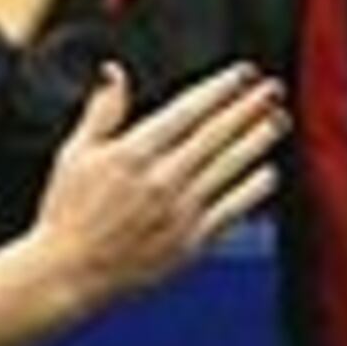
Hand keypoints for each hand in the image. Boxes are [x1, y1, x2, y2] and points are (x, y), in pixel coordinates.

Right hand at [31, 65, 285, 302]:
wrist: (69, 273)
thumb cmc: (68, 213)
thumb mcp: (74, 154)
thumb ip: (102, 112)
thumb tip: (115, 72)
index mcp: (132, 154)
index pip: (188, 110)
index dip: (220, 88)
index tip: (242, 74)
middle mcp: (161, 180)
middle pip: (217, 134)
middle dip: (249, 108)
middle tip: (273, 90)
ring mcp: (180, 212)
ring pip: (231, 167)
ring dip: (258, 140)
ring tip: (278, 121)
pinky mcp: (193, 242)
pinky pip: (233, 208)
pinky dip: (254, 188)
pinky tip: (267, 171)